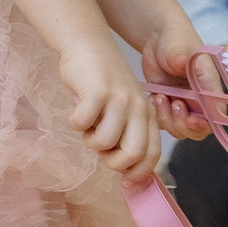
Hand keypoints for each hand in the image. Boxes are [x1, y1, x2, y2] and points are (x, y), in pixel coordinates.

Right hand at [61, 41, 162, 177]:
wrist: (88, 45)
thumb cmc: (103, 82)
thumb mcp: (124, 107)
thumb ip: (127, 133)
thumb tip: (124, 170)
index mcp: (147, 113)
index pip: (152, 154)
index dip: (139, 173)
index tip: (125, 181)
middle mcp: (137, 106)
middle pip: (132, 153)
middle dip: (113, 163)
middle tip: (101, 151)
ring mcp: (118, 98)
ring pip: (105, 142)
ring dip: (90, 141)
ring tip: (88, 126)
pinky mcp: (96, 91)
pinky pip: (83, 124)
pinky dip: (75, 124)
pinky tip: (77, 113)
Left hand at [143, 29, 224, 143]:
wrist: (157, 40)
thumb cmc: (176, 40)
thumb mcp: (179, 47)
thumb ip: (182, 56)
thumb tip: (183, 62)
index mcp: (210, 88)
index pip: (216, 115)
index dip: (205, 124)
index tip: (191, 120)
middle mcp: (199, 100)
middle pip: (197, 129)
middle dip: (183, 124)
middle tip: (173, 103)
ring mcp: (183, 104)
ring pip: (179, 129)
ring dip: (167, 119)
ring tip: (160, 97)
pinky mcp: (167, 106)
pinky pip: (163, 123)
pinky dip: (157, 116)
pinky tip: (154, 97)